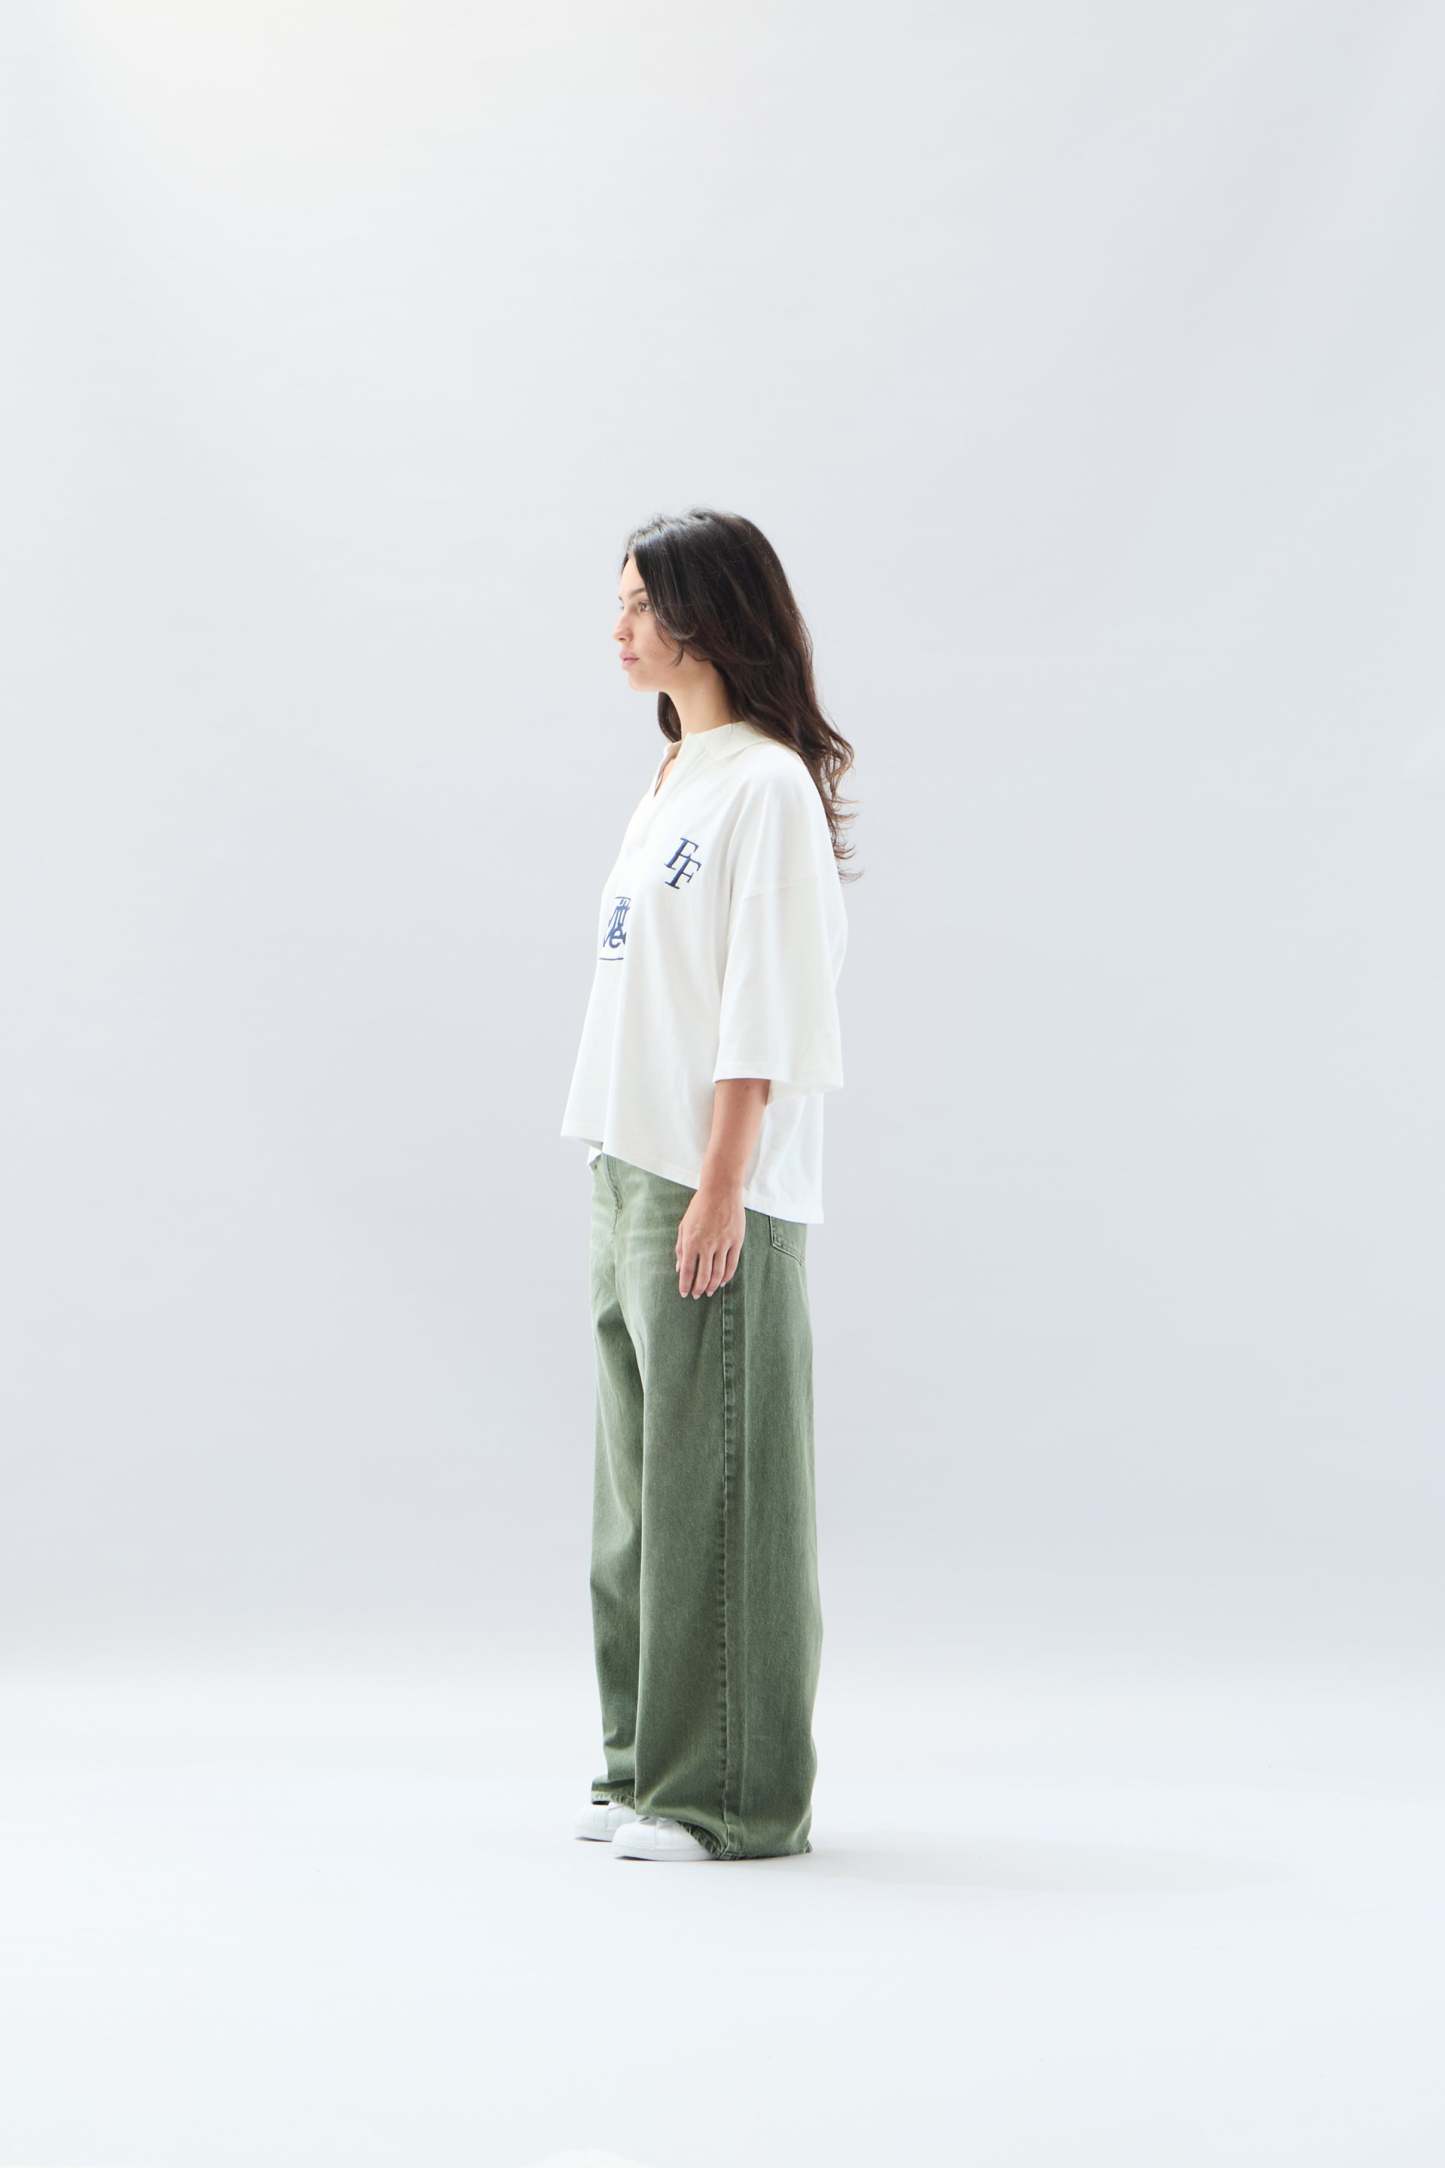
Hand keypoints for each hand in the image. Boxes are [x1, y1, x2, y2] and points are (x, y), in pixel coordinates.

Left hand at [676, 1182, 744, 1297]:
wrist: (721, 1190)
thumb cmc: (700, 1207)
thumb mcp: (684, 1226)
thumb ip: (681, 1248)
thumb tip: (679, 1268)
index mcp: (691, 1241)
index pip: (687, 1271)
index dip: (685, 1285)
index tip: (684, 1293)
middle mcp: (707, 1245)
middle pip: (703, 1275)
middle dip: (699, 1289)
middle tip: (697, 1295)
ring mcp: (723, 1244)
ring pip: (718, 1273)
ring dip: (712, 1285)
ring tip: (709, 1292)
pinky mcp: (736, 1241)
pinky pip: (732, 1264)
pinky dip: (727, 1276)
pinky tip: (722, 1282)